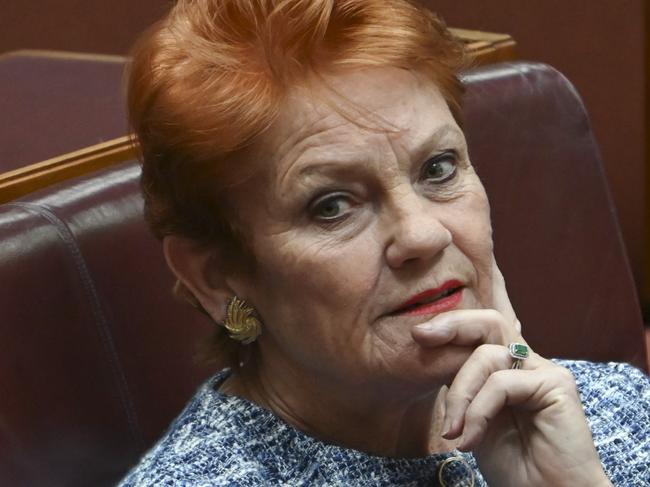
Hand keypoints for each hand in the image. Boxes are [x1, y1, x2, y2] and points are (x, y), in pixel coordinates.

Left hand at [411, 260, 610, 486]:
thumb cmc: (513, 466)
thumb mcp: (472, 420)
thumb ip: (461, 388)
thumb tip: (429, 355)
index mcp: (508, 368)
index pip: (478, 333)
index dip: (449, 327)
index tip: (417, 335)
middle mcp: (528, 363)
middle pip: (490, 322)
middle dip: (452, 325)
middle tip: (422, 336)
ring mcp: (544, 371)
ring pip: (486, 356)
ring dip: (460, 394)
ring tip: (453, 432)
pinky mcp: (556, 384)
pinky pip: (501, 383)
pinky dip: (478, 411)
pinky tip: (470, 440)